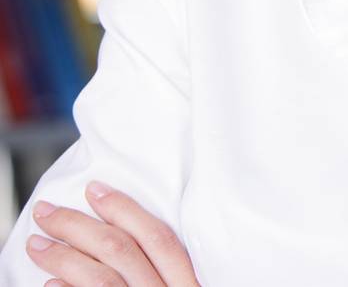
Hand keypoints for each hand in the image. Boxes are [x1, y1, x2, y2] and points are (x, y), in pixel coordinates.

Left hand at [26, 180, 198, 286]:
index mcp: (189, 280)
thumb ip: (172, 266)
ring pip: (99, 278)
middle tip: (47, 212)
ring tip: (36, 245)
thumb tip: (130, 227)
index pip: (158, 237)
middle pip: (121, 251)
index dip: (126, 209)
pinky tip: (50, 283)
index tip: (94, 189)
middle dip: (79, 227)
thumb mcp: (192, 285)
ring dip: (62, 258)